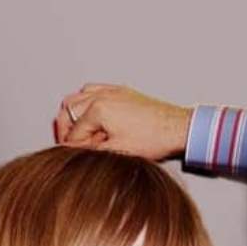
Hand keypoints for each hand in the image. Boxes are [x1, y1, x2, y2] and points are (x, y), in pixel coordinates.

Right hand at [53, 83, 190, 159]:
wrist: (179, 128)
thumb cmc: (155, 138)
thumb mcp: (118, 151)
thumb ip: (91, 150)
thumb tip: (76, 151)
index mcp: (99, 109)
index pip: (74, 131)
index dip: (72, 147)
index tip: (73, 156)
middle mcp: (103, 95)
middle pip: (69, 110)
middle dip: (67, 129)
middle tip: (70, 145)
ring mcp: (113, 91)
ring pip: (79, 96)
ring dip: (74, 113)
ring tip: (78, 131)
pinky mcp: (122, 92)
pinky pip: (95, 90)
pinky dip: (87, 101)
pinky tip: (92, 115)